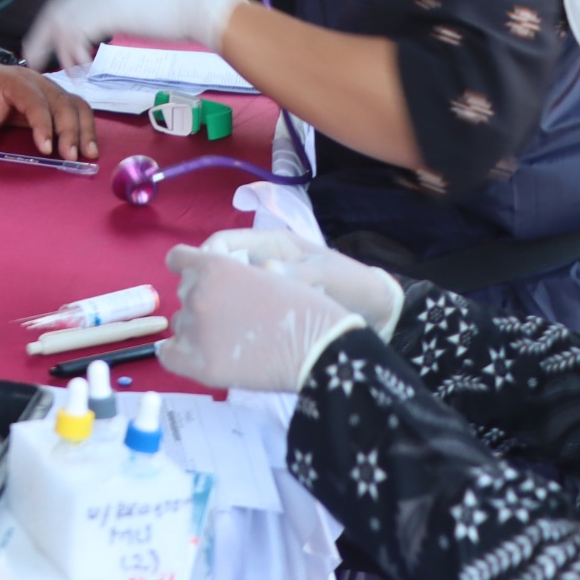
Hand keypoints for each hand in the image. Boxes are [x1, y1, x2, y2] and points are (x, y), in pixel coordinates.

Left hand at [0, 59, 99, 161]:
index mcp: (17, 81)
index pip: (35, 101)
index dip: (42, 124)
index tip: (46, 148)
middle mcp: (40, 82)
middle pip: (62, 102)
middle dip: (69, 131)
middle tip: (70, 157)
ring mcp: (52, 89)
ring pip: (76, 105)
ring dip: (84, 129)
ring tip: (88, 153)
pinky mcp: (58, 98)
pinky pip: (78, 109)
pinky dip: (86, 127)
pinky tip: (88, 146)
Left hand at [23, 0, 244, 73]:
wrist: (198, 8)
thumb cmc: (175, 11)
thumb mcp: (134, 2)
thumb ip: (111, 9)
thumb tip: (98, 26)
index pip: (66, 0)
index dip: (53, 24)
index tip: (47, 44)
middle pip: (54, 10)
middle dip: (41, 38)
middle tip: (32, 60)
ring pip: (60, 24)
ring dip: (61, 52)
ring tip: (70, 71)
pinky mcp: (104, 10)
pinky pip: (74, 35)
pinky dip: (73, 54)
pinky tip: (82, 68)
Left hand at [157, 245, 365, 391]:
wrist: (324, 348)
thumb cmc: (306, 310)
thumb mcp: (266, 274)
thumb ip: (232, 275)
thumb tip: (209, 282)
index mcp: (215, 265)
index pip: (178, 259)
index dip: (191, 269)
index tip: (203, 281)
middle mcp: (197, 293)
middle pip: (183, 294)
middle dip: (202, 301)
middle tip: (233, 318)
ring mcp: (195, 328)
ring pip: (180, 324)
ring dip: (198, 329)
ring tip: (232, 341)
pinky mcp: (198, 363)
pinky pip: (169, 355)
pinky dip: (180, 356)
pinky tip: (202, 357)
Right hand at [200, 228, 405, 338]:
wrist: (378, 315)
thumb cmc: (353, 286)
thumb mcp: (328, 274)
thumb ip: (298, 272)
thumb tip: (266, 270)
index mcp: (272, 246)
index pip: (224, 242)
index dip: (206, 255)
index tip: (201, 276)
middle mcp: (261, 265)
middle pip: (217, 268)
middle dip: (205, 283)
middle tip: (202, 304)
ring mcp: (263, 290)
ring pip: (225, 293)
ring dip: (218, 305)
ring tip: (213, 323)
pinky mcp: (267, 313)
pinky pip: (240, 314)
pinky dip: (232, 323)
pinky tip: (229, 337)